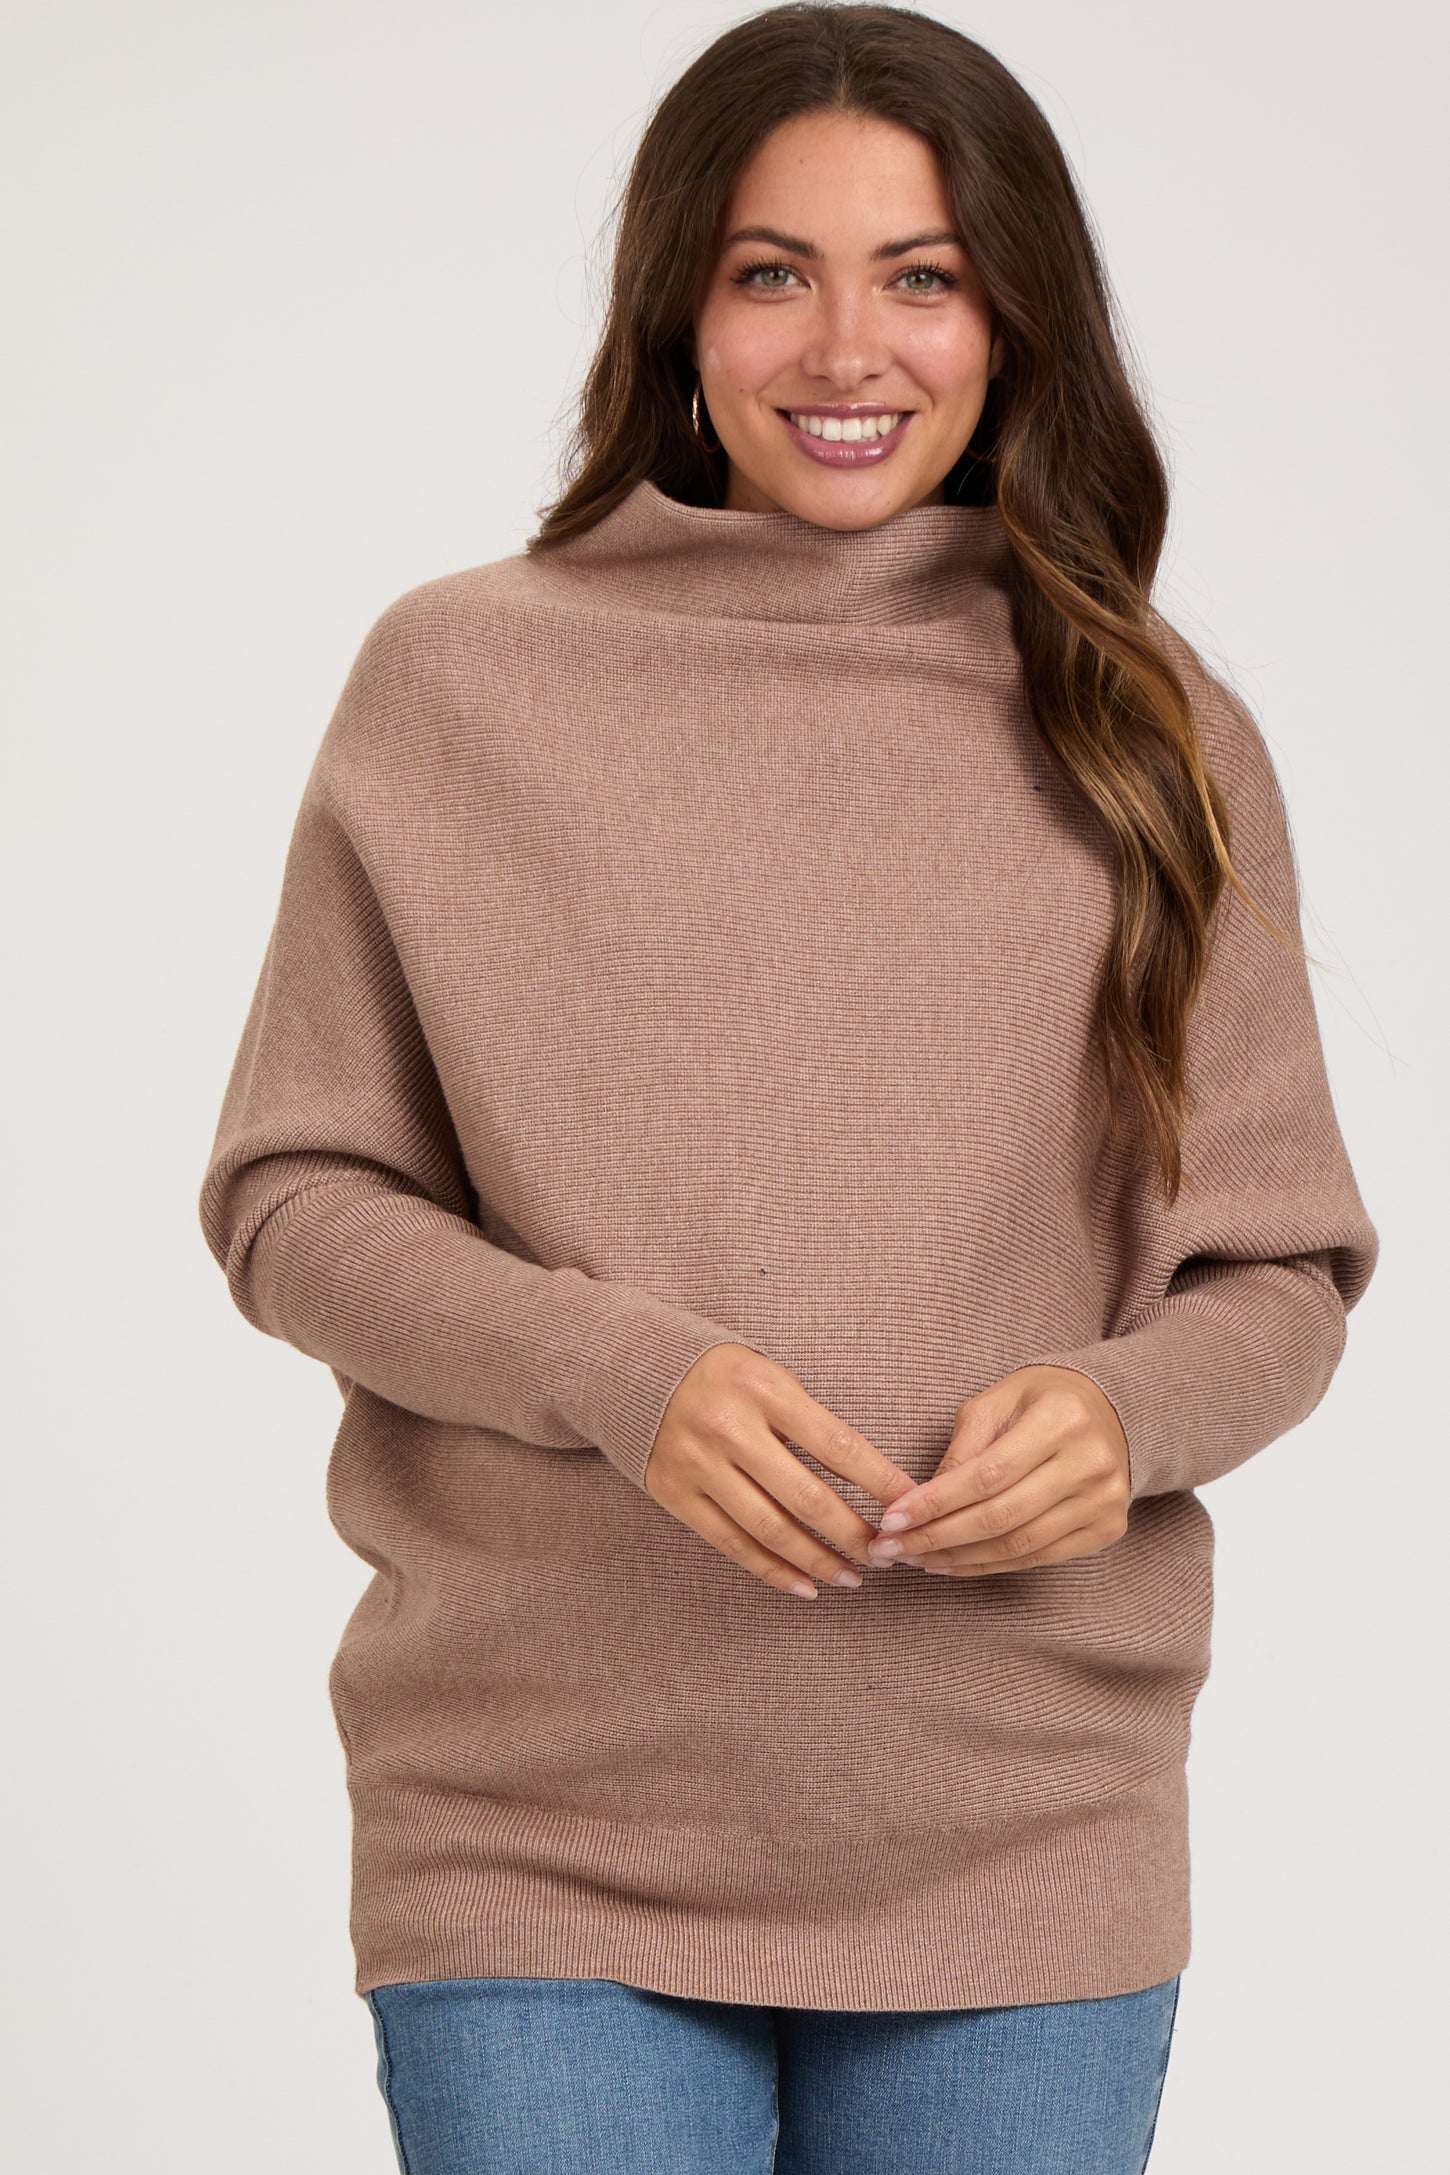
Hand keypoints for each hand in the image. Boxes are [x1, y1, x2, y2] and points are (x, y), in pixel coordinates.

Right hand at [644, 1344, 917, 1597]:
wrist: (633, 1368)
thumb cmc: (721, 1374)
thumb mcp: (767, 1374)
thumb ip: (806, 1420)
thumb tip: (866, 1480)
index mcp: (764, 1389)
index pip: (838, 1445)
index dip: (880, 1482)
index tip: (911, 1507)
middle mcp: (729, 1428)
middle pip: (806, 1497)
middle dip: (854, 1533)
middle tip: (887, 1555)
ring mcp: (698, 1464)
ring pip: (770, 1530)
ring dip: (818, 1561)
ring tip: (851, 1578)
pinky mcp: (674, 1492)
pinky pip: (731, 1543)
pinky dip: (771, 1570)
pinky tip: (803, 1586)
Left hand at [864, 1366, 1130, 1575]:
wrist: (1111, 1410)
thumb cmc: (1041, 1401)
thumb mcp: (997, 1401)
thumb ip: (962, 1447)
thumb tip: (922, 1502)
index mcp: (1061, 1419)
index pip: (986, 1474)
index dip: (936, 1502)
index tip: (892, 1520)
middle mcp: (1090, 1462)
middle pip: (1001, 1516)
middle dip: (939, 1536)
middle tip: (893, 1549)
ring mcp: (1105, 1500)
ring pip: (1019, 1544)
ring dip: (961, 1558)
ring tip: (919, 1559)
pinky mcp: (1108, 1528)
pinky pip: (1040, 1556)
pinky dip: (992, 1565)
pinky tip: (957, 1563)